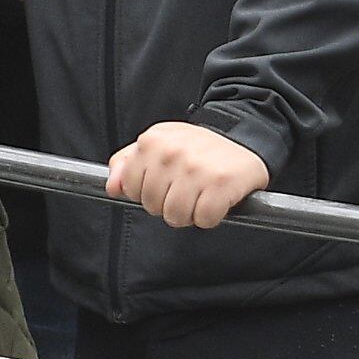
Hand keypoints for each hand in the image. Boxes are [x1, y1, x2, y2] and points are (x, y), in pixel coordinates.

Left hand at [108, 121, 267, 230]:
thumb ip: (128, 163)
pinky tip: (217, 201)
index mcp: (153, 141)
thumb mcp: (159, 145)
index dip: (148, 192)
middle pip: (152, 206)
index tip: (165, 184)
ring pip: (175, 216)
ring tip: (201, 197)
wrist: (245, 139)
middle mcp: (172, 152)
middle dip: (169, 205)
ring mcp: (197, 168)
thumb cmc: (199, 149)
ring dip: (190, 214)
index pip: (131, 188)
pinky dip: (211, 217)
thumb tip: (113, 188)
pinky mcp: (221, 184)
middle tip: (187, 190)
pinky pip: (204, 219)